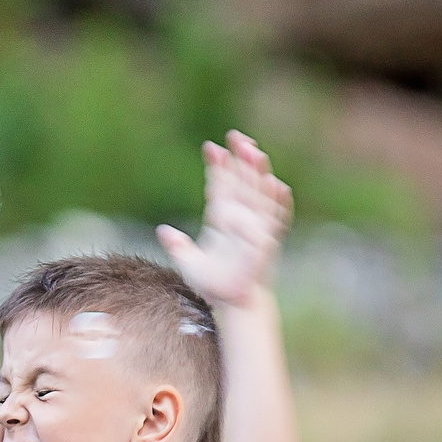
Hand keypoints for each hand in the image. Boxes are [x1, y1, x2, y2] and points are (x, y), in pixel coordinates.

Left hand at [158, 130, 292, 308]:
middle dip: (239, 160)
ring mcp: (255, 228)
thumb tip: (163, 231)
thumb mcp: (190, 265)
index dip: (217, 168)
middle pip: (241, 183)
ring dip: (257, 174)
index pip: (219, 188)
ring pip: (258, 194)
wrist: (234, 304)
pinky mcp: (267, 241)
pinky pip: (275, 220)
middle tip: (235, 136)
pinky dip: (279, 204)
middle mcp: (239, 220)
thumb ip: (178, 246)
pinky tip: (278, 186)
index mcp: (221, 221)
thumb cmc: (214, 286)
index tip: (211, 148)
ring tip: (254, 151)